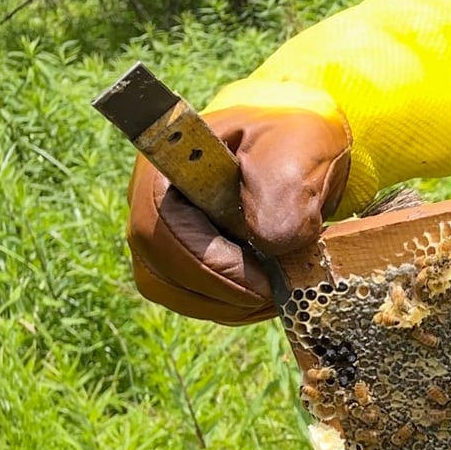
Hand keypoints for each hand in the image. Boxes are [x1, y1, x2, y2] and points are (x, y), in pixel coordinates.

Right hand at [126, 104, 349, 324]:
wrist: (299, 152)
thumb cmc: (293, 142)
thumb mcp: (298, 152)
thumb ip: (282, 192)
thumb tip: (267, 241)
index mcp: (168, 165)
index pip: (159, 227)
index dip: (206, 264)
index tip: (261, 281)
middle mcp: (151, 199)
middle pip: (158, 266)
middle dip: (222, 290)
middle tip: (276, 293)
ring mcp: (161, 230)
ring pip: (171, 289)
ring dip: (226, 304)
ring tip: (276, 292)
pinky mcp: (180, 257)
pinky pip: (191, 296)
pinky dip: (230, 306)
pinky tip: (266, 294)